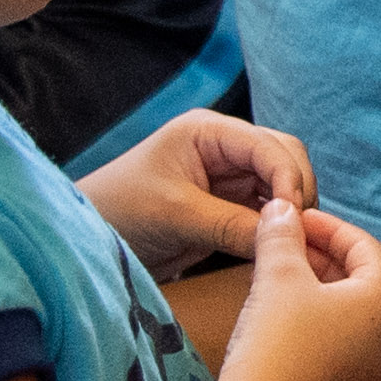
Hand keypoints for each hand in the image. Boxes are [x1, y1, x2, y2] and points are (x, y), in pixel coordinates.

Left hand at [82, 110, 313, 278]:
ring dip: (289, 213)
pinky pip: (265, 213)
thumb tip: (287, 238)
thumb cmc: (116, 215)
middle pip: (285, 161)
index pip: (270, 146)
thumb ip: (232, 225)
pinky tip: (278, 248)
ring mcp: (227, 178)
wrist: (80, 248)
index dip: (290, 178)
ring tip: (292, 244)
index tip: (296, 217)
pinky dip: (275, 229)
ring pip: (281, 188)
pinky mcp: (226, 207)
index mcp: (209, 132)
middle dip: (296, 193)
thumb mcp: (175, 216)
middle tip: (299, 233)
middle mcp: (224, 149)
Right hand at [220, 198, 380, 380]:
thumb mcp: (277, 278)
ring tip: (279, 277)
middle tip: (284, 245)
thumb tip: (281, 207)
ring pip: (351, 316)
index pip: (365, 248)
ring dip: (318, 291)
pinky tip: (283, 321)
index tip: (294, 218)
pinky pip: (342, 347)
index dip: (327, 227)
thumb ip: (283, 237)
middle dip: (321, 258)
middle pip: (361, 281)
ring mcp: (377, 371)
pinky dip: (318, 325)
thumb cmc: (274, 344)